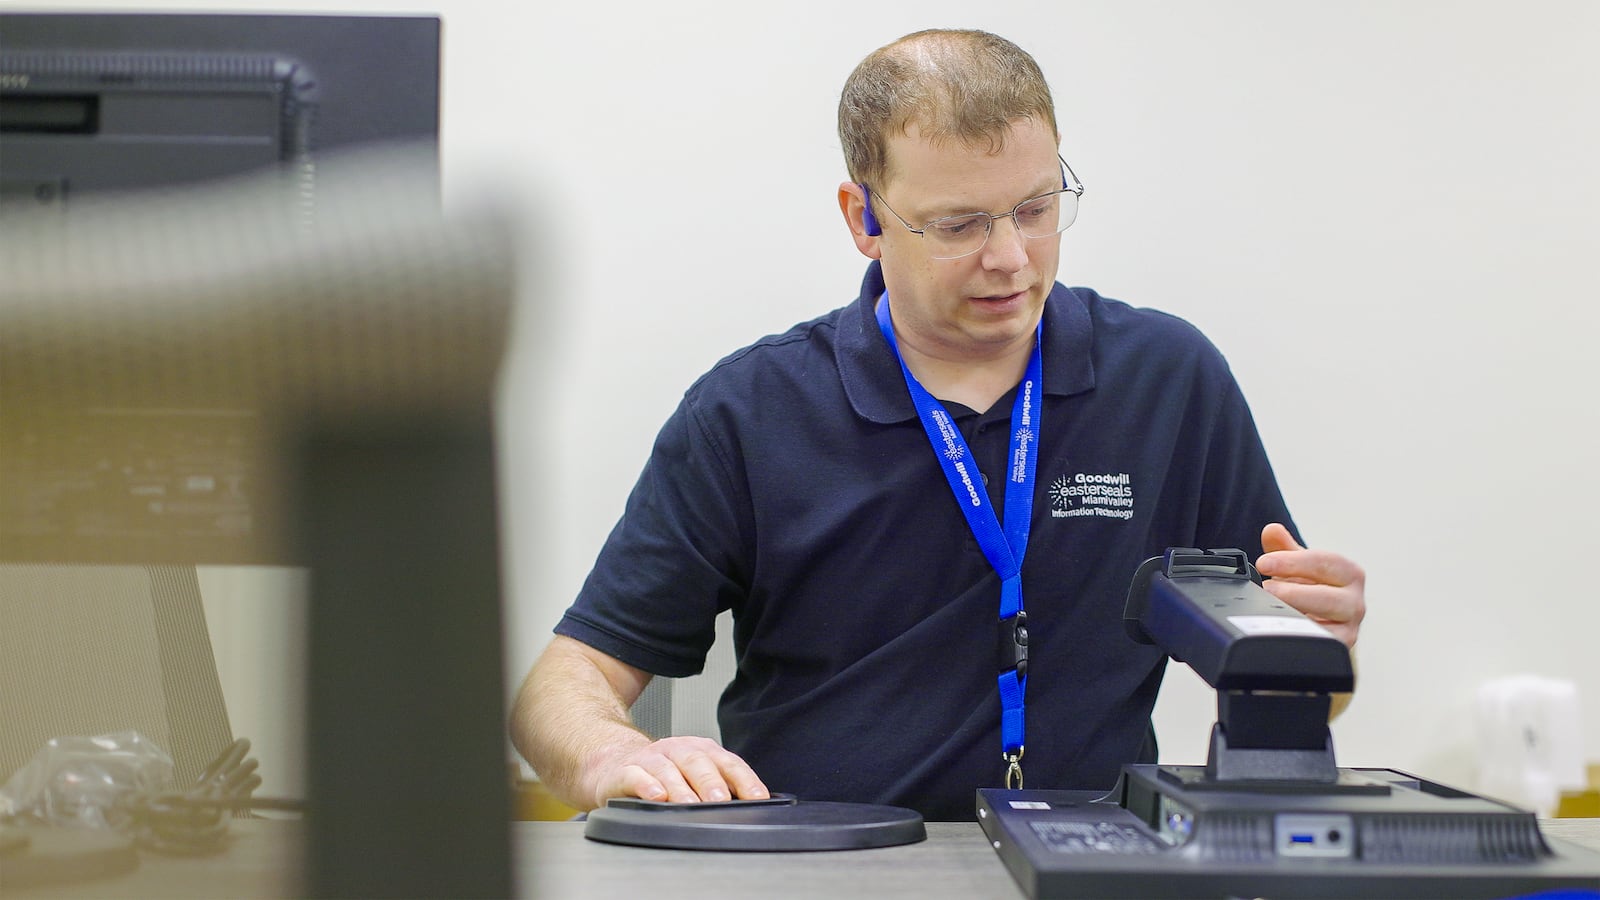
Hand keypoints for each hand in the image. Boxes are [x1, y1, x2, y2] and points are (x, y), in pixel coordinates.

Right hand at [592, 735, 768, 807]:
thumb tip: (753, 806)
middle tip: (721, 801)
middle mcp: (677, 750)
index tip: (757, 797)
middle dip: (711, 782)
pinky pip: (636, 775)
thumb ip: (720, 787)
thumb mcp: (693, 776)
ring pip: (668, 769)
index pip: (727, 762)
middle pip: (698, 762)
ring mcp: (650, 759)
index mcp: (700, 751)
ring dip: (681, 788)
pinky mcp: (624, 771)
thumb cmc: (661, 775)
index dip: (744, 779)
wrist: (613, 764)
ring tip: (691, 804)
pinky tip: (656, 797)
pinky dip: (647, 785)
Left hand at [1254, 523, 1365, 647]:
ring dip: (1296, 617)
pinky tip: (1281, 629)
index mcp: (1349, 573)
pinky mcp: (1340, 648)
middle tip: (1265, 589)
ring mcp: (1350, 628)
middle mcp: (1355, 601)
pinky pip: (1321, 646)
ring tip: (1270, 609)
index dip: (1292, 562)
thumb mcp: (1299, 565)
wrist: (1323, 618)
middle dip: (1293, 593)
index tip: (1263, 563)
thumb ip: (1284, 548)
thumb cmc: (1313, 587)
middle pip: (1328, 598)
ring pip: (1327, 627)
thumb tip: (1271, 531)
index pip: (1325, 563)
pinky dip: (1301, 638)